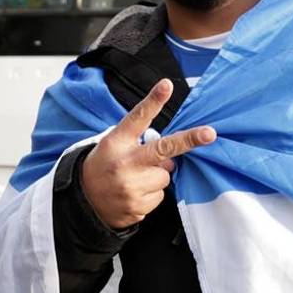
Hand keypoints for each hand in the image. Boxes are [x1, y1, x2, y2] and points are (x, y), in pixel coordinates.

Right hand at [81, 79, 215, 228]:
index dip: (153, 101)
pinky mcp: (137, 207)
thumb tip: (172, 155)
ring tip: (135, 179)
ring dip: (156, 177)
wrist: (83, 201)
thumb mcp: (114, 146)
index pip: (137, 118)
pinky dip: (151, 194)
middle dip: (189, 140)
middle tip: (209, 133)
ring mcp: (131, 187)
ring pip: (165, 175)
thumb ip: (140, 143)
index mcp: (117, 142)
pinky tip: (134, 193)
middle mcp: (124, 163)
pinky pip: (160, 196)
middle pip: (163, 149)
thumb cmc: (104, 166)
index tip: (167, 86)